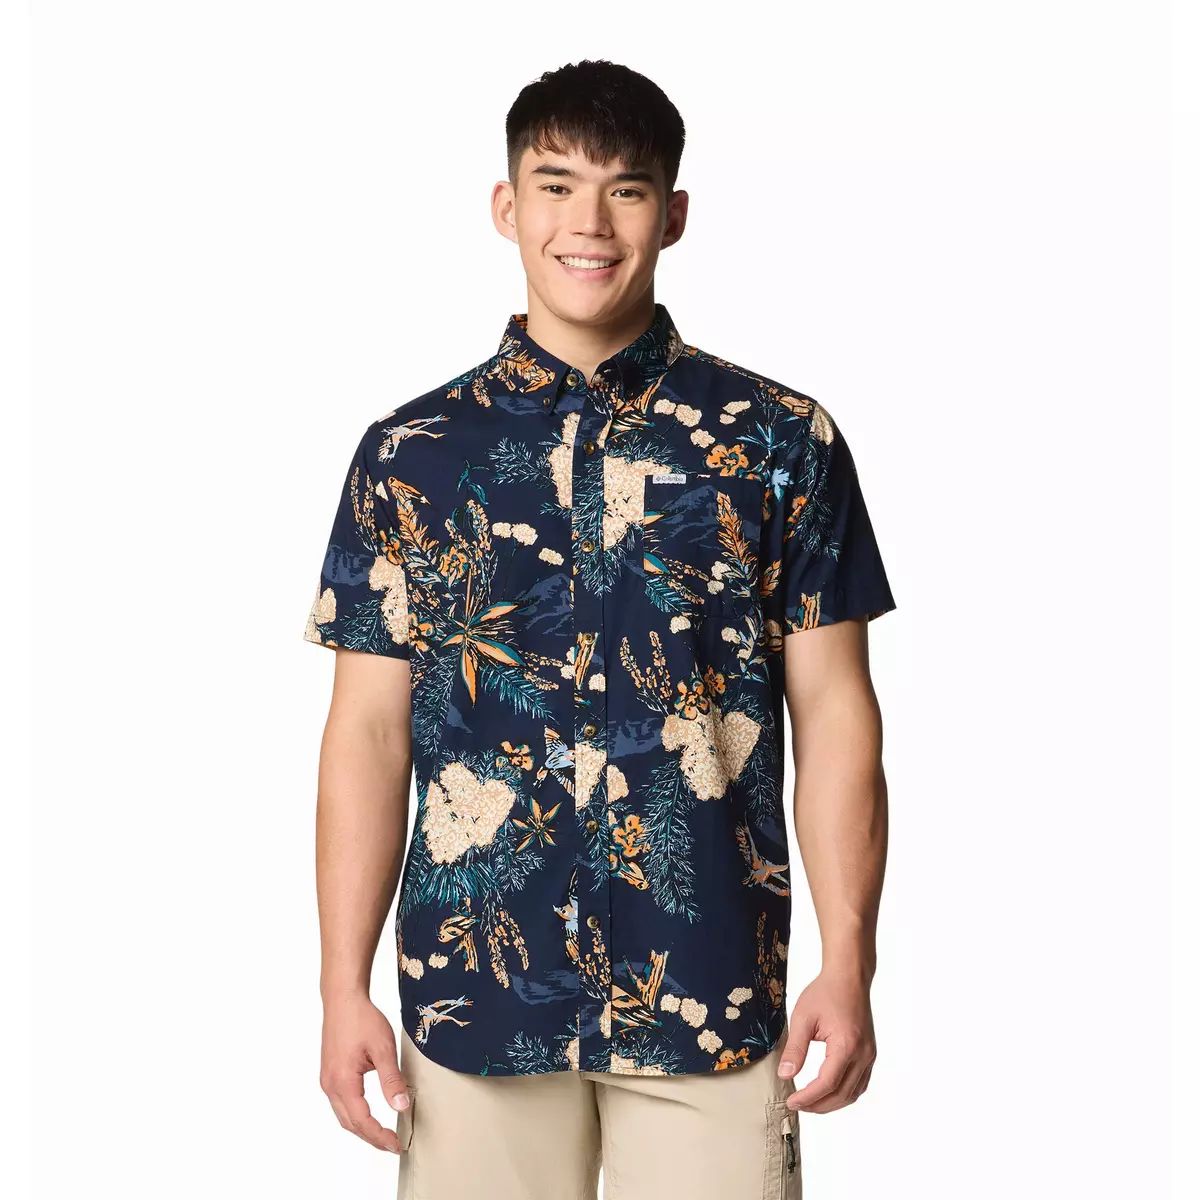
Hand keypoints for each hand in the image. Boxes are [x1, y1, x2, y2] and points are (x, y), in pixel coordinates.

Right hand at [320, 992, 411, 1152]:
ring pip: (343, 1116)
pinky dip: (354, 1115)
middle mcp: (330, 1085)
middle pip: (350, 1124)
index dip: (379, 1136)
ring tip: (382, 1134)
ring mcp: (327, 1080)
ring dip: (362, 1128)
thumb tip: (401, 1106)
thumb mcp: (383, 1048)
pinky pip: (340, 1104)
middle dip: (371, 1138)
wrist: (343, 999)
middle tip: (392, 1144)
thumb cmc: (362, 1019)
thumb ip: (392, 1079)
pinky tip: (368, 1114)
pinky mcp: (330, 1074)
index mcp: (343, 1082)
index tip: (396, 1144)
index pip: (362, 1121)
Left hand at [777, 972, 876, 1112]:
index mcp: (847, 1045)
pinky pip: (860, 1083)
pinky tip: (828, 1092)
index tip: (791, 1101)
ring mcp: (870, 1055)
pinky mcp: (870, 1054)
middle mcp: (863, 1054)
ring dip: (832, 1103)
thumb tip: (785, 1075)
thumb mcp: (803, 1018)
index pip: (827, 1084)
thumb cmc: (825, 993)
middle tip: (797, 1105)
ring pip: (853, 1093)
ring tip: (810, 1102)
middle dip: (818, 1105)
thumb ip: (794, 1049)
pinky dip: (844, 1093)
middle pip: (842, 1095)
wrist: (849, 977)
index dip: (808, 1097)